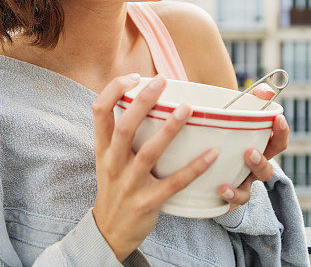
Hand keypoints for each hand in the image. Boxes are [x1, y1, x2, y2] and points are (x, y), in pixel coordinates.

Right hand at [91, 74, 218, 260]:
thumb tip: (142, 98)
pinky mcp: (148, 202)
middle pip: (125, 127)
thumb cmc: (114, 187)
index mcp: (102, 149)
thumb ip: (119, 133)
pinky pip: (173, 183)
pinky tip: (211, 153)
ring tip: (187, 109)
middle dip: (142, 101)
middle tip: (162, 81)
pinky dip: (194, 168)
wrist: (109, 231)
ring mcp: (130, 184)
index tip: (133, 77)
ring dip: (169, 130)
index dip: (114, 90)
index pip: (99, 111)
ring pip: (149, 153)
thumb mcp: (106, 159)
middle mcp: (113, 164)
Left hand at [218, 85, 287, 212]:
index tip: (278, 119)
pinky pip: (229, 204)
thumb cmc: (225, 132)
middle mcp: (252, 170)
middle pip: (266, 171)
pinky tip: (218, 190)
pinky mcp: (225, 199)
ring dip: (238, 192)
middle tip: (249, 152)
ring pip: (248, 193)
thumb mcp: (235, 114)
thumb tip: (267, 90)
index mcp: (259, 148)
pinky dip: (225, 199)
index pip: (278, 142)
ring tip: (226, 185)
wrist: (202, 156)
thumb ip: (251, 100)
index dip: (282, 132)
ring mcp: (240, 185)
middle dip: (260, 163)